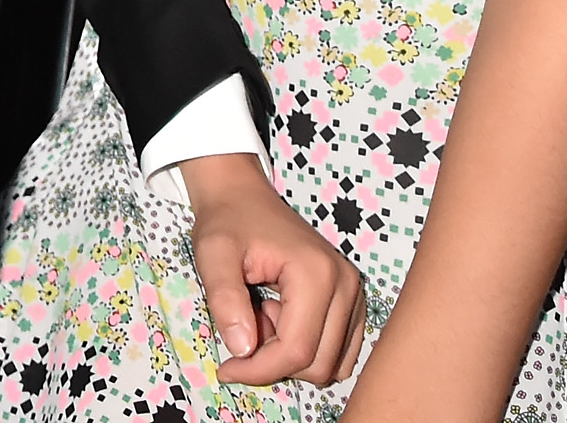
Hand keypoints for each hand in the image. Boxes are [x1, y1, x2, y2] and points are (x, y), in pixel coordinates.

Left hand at [179, 153, 367, 386]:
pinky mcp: (351, 300)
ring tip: (264, 316)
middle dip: (274, 362)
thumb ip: (224, 299)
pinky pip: (337, 351)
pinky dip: (307, 349)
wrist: (242, 196)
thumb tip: (243, 350)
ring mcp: (354, 293)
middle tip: (245, 326)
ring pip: (330, 363)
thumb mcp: (213, 254)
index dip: (258, 370)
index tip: (225, 368)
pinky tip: (282, 319)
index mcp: (317, 274)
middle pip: (319, 365)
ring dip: (291, 356)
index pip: (297, 351)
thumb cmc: (227, 221)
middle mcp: (346, 285)